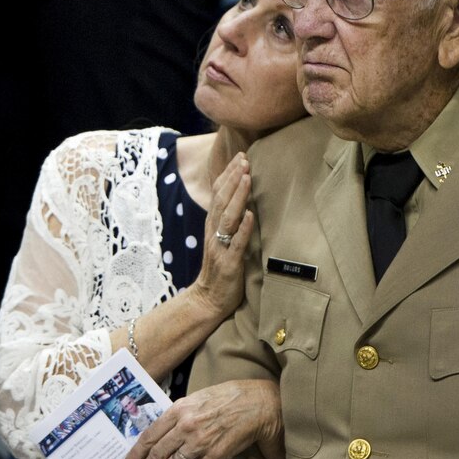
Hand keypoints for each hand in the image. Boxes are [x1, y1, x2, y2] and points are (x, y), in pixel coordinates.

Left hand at [123, 380, 281, 458]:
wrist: (258, 402)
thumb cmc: (229, 397)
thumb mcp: (197, 398)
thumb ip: (180, 414)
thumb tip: (164, 432)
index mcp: (179, 409)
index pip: (150, 435)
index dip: (136, 453)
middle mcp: (186, 425)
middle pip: (157, 454)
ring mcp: (200, 441)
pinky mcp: (216, 454)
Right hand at [184, 153, 251, 322]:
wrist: (208, 300)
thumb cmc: (220, 269)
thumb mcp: (221, 240)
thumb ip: (228, 220)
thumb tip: (241, 199)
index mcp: (213, 226)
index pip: (218, 195)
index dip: (228, 175)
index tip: (240, 157)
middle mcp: (214, 233)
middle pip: (222, 201)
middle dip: (233, 179)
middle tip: (244, 159)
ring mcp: (220, 248)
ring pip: (227, 218)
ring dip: (237, 197)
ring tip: (247, 178)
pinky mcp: (229, 264)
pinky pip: (236, 244)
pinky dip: (243, 229)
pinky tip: (250, 215)